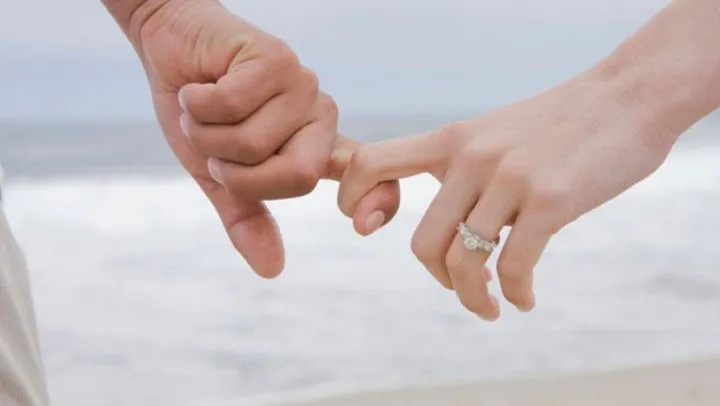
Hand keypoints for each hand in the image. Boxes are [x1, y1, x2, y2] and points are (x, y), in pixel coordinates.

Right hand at [122, 0, 399, 276]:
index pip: (366, 175)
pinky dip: (197, 103)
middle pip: (297, 176)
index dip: (381, 199)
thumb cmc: (199, 111)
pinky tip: (199, 86)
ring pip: (253, 144)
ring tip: (202, 109)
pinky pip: (231, 105)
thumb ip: (247, 216)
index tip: (365, 226)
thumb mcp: (219, 173)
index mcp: (315, 146)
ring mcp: (302, 86)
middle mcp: (319, 116)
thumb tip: (272, 271)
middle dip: (235, 173)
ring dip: (206, 135)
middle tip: (214, 147)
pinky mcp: (277, 60)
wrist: (169, 47)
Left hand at [336, 70, 675, 319]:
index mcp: (450, 140)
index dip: (353, 200)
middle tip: (463, 286)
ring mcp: (509, 179)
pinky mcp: (549, 200)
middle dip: (439, 278)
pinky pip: (513, 267)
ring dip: (473, 298)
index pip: (371, 163)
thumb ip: (460, 166)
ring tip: (492, 306)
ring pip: (463, 262)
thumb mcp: (493, 132)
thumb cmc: (558, 123)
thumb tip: (444, 222)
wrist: (626, 98)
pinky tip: (525, 299)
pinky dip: (516, 294)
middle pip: (423, 243)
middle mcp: (471, 158)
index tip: (367, 226)